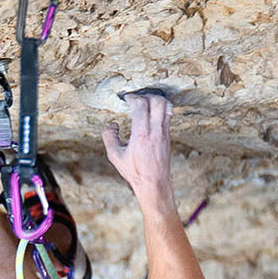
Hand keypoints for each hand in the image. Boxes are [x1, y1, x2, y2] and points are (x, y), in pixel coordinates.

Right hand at [101, 93, 174, 208]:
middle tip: (136, 99)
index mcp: (141, 135)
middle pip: (156, 100)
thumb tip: (112, 125)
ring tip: (145, 102)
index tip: (126, 99)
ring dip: (155, 99)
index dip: (132, 97)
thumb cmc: (135, 172)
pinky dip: (160, 107)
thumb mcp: (115, 156)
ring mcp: (164, 133)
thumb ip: (109, 138)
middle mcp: (155, 131)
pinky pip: (168, 114)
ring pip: (165, 105)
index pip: (141, 105)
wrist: (154, 183)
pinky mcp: (168, 135)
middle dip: (145, 95)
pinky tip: (152, 111)